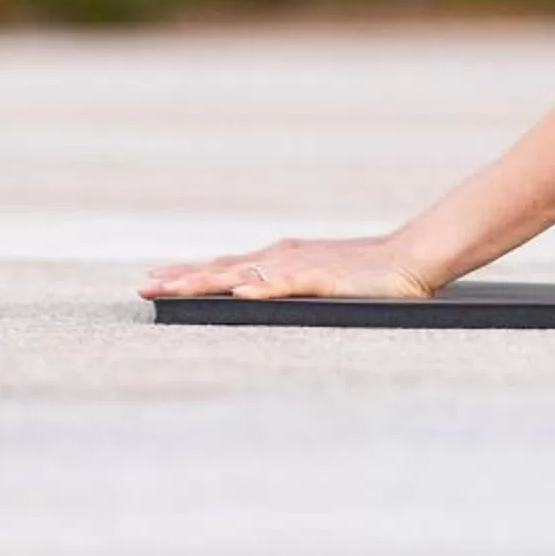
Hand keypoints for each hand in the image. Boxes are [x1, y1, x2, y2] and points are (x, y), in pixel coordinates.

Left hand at [139, 235, 439, 302]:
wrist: (410, 257)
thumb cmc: (365, 274)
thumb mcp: (314, 279)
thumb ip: (283, 287)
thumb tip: (249, 298)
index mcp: (276, 260)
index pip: (221, 266)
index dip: (185, 274)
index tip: (152, 281)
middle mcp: (280, 258)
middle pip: (221, 268)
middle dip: (181, 279)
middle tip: (145, 288)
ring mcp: (300, 266)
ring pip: (244, 274)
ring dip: (207, 281)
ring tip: (175, 289)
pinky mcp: (323, 278)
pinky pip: (286, 283)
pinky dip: (261, 287)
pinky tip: (241, 291)